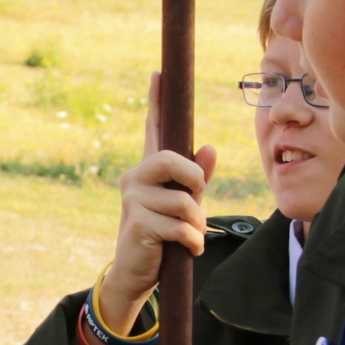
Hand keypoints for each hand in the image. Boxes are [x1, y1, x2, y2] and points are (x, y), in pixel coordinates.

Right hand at [94, 88, 216, 332]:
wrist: (135, 271)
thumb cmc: (162, 235)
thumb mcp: (183, 205)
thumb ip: (197, 178)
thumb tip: (210, 149)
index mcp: (149, 169)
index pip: (153, 129)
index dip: (157, 102)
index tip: (159, 73)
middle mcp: (135, 177)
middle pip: (173, 161)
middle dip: (195, 182)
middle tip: (196, 201)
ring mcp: (133, 200)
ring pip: (183, 202)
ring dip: (196, 224)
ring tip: (189, 236)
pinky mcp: (137, 223)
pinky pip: (180, 227)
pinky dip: (192, 242)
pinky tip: (187, 248)